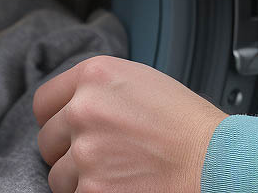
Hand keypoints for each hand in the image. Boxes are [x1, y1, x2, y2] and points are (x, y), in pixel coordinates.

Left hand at [33, 56, 225, 192]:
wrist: (213, 160)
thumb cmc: (185, 123)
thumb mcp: (140, 81)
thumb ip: (100, 89)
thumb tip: (72, 105)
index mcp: (95, 75)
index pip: (44, 101)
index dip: (55, 118)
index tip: (65, 129)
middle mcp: (83, 109)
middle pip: (47, 140)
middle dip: (67, 151)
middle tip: (99, 155)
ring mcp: (86, 152)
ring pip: (58, 176)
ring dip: (80, 179)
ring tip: (115, 173)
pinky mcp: (92, 190)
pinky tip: (121, 186)